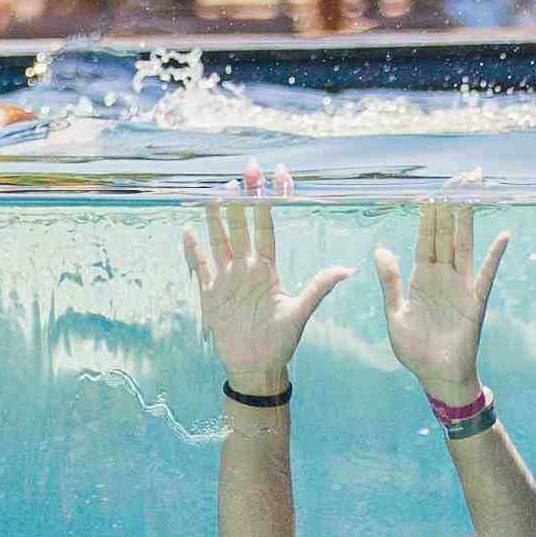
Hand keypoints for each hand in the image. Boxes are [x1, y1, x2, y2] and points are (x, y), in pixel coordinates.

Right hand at [183, 186, 348, 393]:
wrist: (256, 366)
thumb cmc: (281, 342)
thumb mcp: (300, 313)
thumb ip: (318, 288)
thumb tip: (347, 269)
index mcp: (268, 268)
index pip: (268, 226)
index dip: (271, 200)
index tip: (275, 174)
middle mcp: (247, 267)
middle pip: (242, 225)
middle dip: (243, 198)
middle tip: (245, 170)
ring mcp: (227, 278)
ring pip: (220, 240)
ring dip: (217, 217)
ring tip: (214, 192)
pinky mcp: (210, 292)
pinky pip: (200, 265)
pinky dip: (193, 249)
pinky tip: (188, 230)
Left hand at [376, 198, 513, 401]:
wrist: (437, 378)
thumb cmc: (415, 350)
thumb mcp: (395, 314)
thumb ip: (390, 281)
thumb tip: (380, 249)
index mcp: (421, 277)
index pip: (424, 237)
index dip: (427, 213)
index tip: (430, 188)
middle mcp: (443, 276)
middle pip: (446, 233)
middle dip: (450, 206)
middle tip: (458, 176)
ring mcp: (461, 286)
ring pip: (464, 245)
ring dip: (468, 219)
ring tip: (473, 192)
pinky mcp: (475, 302)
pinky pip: (486, 274)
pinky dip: (494, 255)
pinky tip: (502, 235)